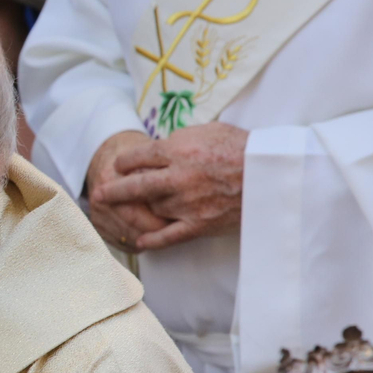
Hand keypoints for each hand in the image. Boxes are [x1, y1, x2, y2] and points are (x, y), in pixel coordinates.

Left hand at [91, 121, 247, 249]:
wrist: (274, 174)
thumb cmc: (244, 147)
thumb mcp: (210, 130)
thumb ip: (182, 139)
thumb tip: (161, 146)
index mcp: (179, 151)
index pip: (138, 156)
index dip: (125, 162)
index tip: (119, 166)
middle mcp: (178, 178)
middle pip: (135, 186)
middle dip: (113, 190)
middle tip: (98, 194)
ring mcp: (187, 203)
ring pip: (151, 209)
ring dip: (140, 210)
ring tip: (126, 211)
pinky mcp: (199, 224)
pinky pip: (168, 236)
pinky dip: (152, 240)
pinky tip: (140, 242)